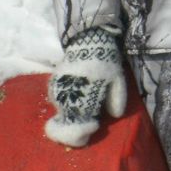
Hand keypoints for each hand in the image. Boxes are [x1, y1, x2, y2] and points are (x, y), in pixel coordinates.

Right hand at [45, 28, 126, 146]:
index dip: (84, 131)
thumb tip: (115, 115)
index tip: (94, 125)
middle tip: (88, 122)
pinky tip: (76, 99)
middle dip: (76, 126)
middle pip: (68, 121)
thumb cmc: (106, 59)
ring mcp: (58, 88)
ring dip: (71, 115)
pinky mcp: (53, 82)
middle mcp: (68, 94)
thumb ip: (117, 97)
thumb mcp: (117, 77)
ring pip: (62, 111)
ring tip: (83, 109)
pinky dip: (66, 105)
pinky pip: (57, 101)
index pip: (79, 124)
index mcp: (85, 94)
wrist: (89, 38)